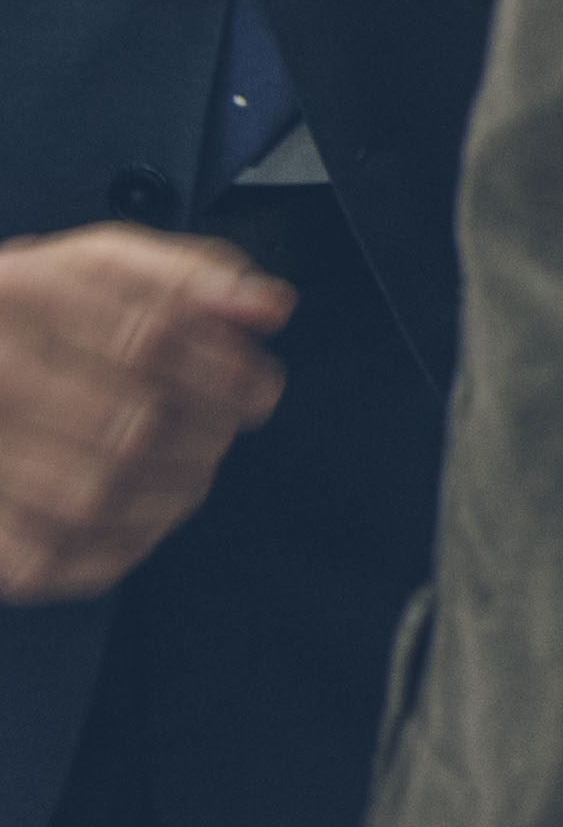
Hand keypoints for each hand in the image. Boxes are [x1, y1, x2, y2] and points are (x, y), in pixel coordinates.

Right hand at [0, 226, 292, 601]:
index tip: (261, 389)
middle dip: (206, 434)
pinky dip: (128, 539)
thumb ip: (191, 276)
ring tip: (194, 465)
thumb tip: (272, 308)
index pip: (149, 340)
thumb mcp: (104, 268)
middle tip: (225, 428)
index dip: (226, 372)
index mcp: (22, 294)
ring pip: (98, 499)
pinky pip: (59, 558)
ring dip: (176, 488)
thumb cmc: (38, 316)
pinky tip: (146, 506)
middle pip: (131, 428)